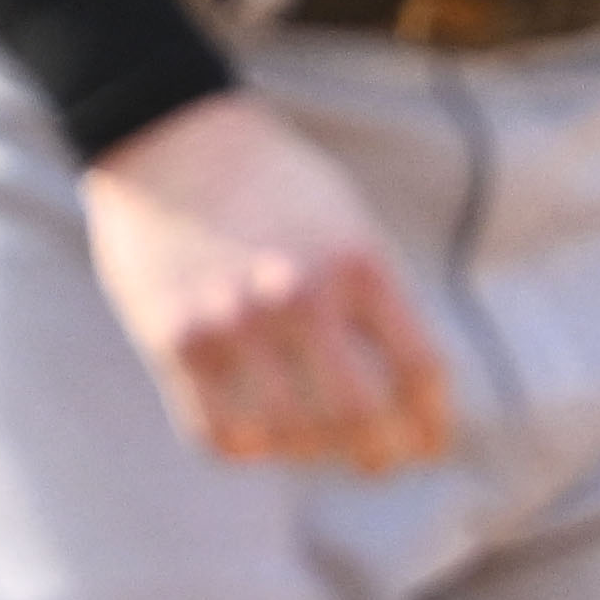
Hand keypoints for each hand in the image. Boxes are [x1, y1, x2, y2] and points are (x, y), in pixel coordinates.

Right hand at [81, 88, 452, 472]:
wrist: (168, 138)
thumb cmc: (271, 185)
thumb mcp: (348, 225)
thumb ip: (376, 303)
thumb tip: (404, 401)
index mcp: (359, 265)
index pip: (420, 374)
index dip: (431, 426)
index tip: (424, 445)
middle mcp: (299, 295)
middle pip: (360, 418)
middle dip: (377, 456)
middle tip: (371, 461)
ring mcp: (231, 319)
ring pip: (289, 435)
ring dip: (306, 452)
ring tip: (306, 444)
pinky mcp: (172, 337)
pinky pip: (217, 431)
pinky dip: (242, 447)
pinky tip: (250, 432)